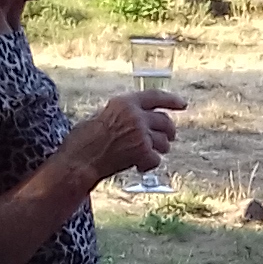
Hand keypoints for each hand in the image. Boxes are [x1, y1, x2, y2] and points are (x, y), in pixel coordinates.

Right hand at [65, 90, 182, 182]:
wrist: (79, 160)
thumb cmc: (83, 141)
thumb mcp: (101, 116)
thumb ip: (122, 115)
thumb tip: (136, 118)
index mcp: (124, 102)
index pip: (154, 96)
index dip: (171, 100)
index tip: (183, 104)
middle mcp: (135, 115)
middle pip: (165, 121)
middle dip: (169, 132)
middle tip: (169, 139)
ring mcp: (140, 133)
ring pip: (164, 142)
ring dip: (159, 150)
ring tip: (147, 155)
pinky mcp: (142, 151)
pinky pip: (156, 159)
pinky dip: (149, 165)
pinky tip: (139, 167)